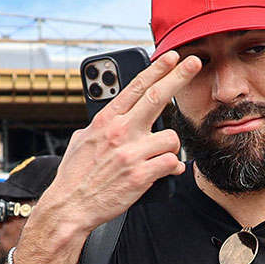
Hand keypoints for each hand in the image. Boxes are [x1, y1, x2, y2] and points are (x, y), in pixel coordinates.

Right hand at [33, 52, 198, 235]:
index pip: (136, 87)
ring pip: (171, 138)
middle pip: (157, 96)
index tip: (171, 57)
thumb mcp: (82, 140)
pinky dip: (171, 168)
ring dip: (169, 147)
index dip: (156, 69)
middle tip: (194, 63)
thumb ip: (101, 125)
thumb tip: (115, 117)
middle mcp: (120, 132)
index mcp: (105, 120)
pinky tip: (162, 172)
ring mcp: (131, 153)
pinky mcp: (141, 175)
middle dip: (179, 76)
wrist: (70, 206)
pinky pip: (171, 164)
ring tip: (157, 157)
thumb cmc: (74, 176)